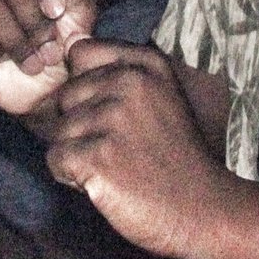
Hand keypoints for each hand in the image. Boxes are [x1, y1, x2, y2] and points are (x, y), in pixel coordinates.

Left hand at [46, 39, 231, 258]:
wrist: (202, 210)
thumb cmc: (174, 159)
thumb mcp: (161, 96)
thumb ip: (119, 71)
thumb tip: (66, 48)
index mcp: (145, 65)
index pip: (79, 53)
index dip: (86, 86)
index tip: (113, 114)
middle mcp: (129, 83)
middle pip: (66, 96)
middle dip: (80, 125)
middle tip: (118, 149)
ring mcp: (112, 118)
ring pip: (58, 130)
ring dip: (78, 154)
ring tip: (116, 168)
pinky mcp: (97, 155)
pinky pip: (56, 159)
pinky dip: (71, 177)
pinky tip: (104, 183)